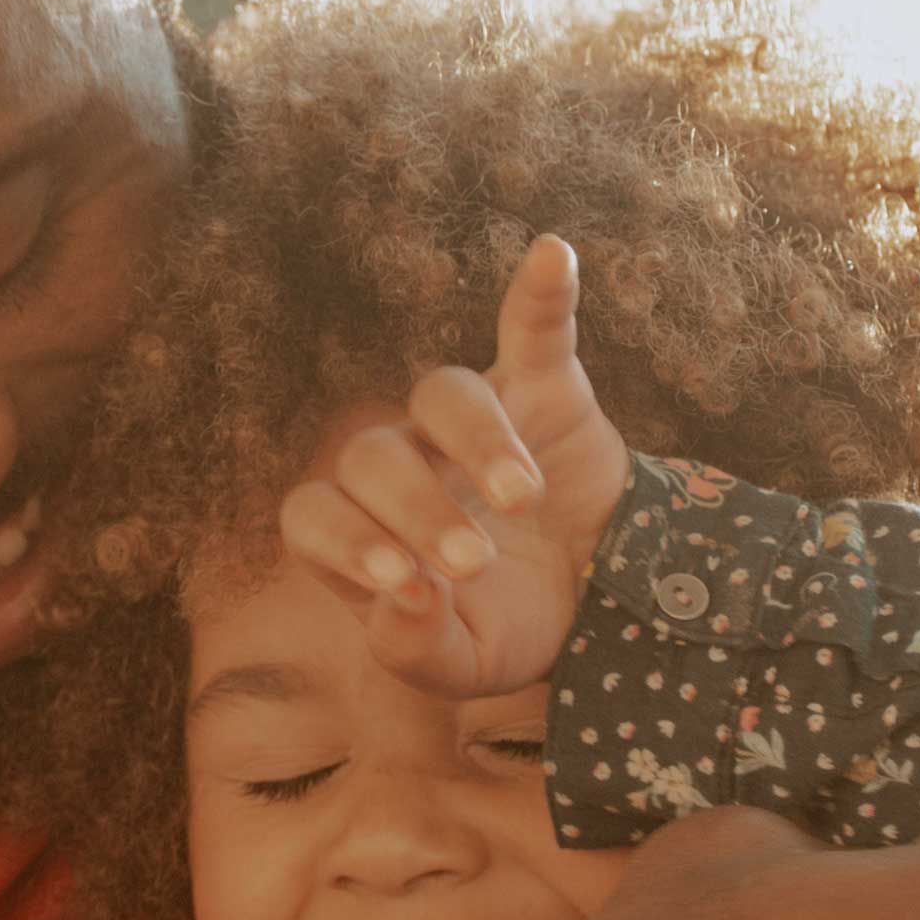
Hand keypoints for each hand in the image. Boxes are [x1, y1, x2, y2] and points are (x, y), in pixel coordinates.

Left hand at [279, 234, 630, 698]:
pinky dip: (541, 292)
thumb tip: (404, 599)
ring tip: (521, 499)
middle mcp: (403, 462)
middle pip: (373, 457)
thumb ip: (416, 649)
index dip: (347, 541)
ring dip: (477, 441)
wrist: (606, 600)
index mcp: (362, 530)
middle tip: (475, 563)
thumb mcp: (464, 664)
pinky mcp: (540, 386)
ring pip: (442, 395)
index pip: (314, 515)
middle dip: (417, 510)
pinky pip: (531, 328)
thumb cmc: (511, 626)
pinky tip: (551, 254)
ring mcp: (468, 420)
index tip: (404, 583)